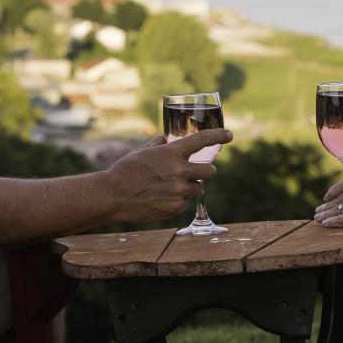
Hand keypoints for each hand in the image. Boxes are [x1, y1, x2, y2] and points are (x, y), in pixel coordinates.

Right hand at [102, 129, 230, 223]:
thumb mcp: (142, 151)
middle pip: (210, 171)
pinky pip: (185, 201)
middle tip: (197, 171)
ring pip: (198, 188)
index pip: (203, 140)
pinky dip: (178, 199)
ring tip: (171, 186)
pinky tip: (162, 197)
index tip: (229, 135)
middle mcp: (179, 171)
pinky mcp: (175, 207)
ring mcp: (178, 191)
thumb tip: (169, 140)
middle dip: (206, 170)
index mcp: (172, 153)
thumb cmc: (125, 170)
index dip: (219, 136)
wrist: (113, 195)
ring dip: (190, 186)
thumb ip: (160, 145)